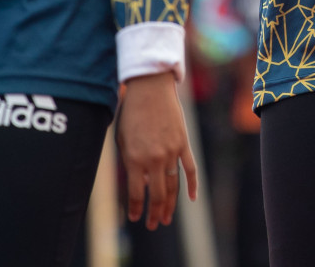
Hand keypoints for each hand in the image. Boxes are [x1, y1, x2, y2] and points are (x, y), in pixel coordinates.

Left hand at [116, 72, 197, 229]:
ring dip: (169, 205)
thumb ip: (129, 161)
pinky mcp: (183, 144)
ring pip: (173, 186)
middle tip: (152, 225)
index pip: (136, 193)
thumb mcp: (122, 138)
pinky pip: (190, 170)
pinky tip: (192, 199)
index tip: (135, 218)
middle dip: (153, 213)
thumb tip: (136, 183)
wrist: (150, 89)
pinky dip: (192, 185)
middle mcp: (153, 159)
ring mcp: (171, 152)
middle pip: (156, 195)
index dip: (136, 209)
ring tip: (166, 218)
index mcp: (134, 159)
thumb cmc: (131, 112)